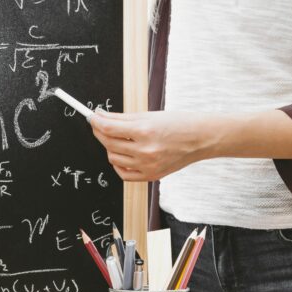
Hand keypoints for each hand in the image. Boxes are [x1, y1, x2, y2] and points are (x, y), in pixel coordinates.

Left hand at [90, 110, 216, 181]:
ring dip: (110, 147)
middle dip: (100, 132)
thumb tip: (101, 116)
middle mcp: (145, 151)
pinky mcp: (150, 176)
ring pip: (113, 158)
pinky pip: (123, 173)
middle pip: (109, 143)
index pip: (109, 128)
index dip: (95, 121)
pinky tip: (122, 154)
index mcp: (145, 132)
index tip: (91, 117)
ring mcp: (147, 166)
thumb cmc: (178, 124)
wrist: (201, 139)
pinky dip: (118, 164)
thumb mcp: (150, 116)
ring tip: (117, 138)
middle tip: (99, 124)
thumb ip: (122, 118)